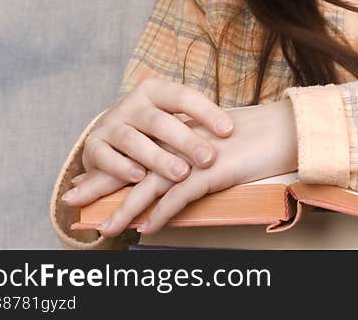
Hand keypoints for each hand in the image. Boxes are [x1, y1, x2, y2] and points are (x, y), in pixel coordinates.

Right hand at [65, 79, 234, 205]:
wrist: (108, 134)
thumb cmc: (154, 126)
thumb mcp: (173, 115)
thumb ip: (197, 120)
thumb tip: (243, 126)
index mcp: (156, 90)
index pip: (184, 96)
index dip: (206, 112)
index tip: (229, 130)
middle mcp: (132, 104)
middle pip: (160, 120)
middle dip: (186, 140)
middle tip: (209, 158)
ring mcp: (112, 124)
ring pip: (134, 140)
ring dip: (157, 157)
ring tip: (180, 173)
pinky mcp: (94, 146)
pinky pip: (107, 157)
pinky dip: (122, 167)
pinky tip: (139, 177)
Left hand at [88, 99, 297, 238]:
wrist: (284, 129)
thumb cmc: (257, 137)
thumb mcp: (218, 141)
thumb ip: (193, 150)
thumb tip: (177, 170)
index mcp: (181, 132)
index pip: (138, 149)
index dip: (111, 165)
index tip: (84, 179)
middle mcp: (183, 142)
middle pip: (135, 165)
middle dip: (103, 185)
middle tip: (73, 199)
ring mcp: (196, 156)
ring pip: (152, 185)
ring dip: (126, 208)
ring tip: (105, 228)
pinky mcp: (211, 171)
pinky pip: (180, 196)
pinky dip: (162, 213)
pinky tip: (148, 227)